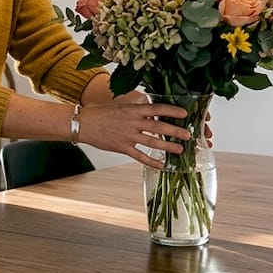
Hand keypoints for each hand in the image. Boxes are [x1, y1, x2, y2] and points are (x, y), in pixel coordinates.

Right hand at [80, 74, 213, 149]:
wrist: (84, 123)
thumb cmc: (101, 113)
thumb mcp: (121, 106)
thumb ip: (137, 110)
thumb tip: (152, 112)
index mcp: (133, 110)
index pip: (157, 108)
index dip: (171, 110)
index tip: (184, 113)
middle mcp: (133, 122)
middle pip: (158, 127)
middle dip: (175, 131)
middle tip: (188, 134)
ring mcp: (128, 136)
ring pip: (152, 142)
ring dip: (167, 147)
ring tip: (180, 150)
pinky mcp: (122, 147)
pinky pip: (140, 156)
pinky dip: (152, 161)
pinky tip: (161, 165)